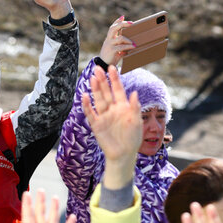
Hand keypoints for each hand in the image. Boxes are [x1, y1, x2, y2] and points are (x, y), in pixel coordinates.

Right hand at [83, 66, 141, 187]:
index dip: (114, 79)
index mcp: (123, 107)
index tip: (112, 68)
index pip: (118, 90)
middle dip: (102, 81)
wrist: (123, 154)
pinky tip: (85, 96)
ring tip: (92, 78)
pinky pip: (91, 113)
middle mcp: (112, 109)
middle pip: (106, 92)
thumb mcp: (137, 122)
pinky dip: (87, 105)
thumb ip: (134, 108)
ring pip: (98, 100)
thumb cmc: (132, 139)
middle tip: (98, 68)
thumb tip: (134, 93)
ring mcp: (104, 116)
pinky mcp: (96, 125)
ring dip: (95, 89)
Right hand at [99, 16, 135, 64]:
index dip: (117, 21)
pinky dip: (128, 47)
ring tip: (135, 43)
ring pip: (120, 38)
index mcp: (109, 38)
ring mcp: (109, 45)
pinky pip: (121, 47)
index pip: (112, 27)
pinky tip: (133, 47)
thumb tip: (132, 44)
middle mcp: (108, 40)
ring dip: (128, 39)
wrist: (104, 66)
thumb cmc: (111, 58)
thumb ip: (122, 46)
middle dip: (122, 24)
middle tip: (131, 23)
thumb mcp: (116, 50)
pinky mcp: (111, 50)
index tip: (123, 16)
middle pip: (114, 28)